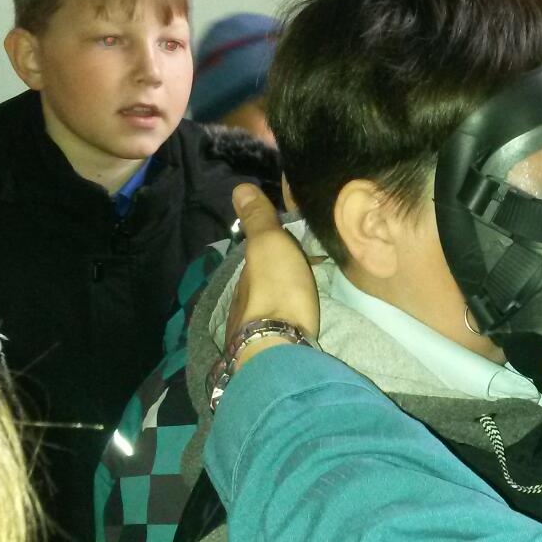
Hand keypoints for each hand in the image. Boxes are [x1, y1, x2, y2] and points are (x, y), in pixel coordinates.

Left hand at [225, 184, 319, 373]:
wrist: (279, 347)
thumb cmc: (277, 290)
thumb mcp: (270, 245)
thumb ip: (258, 220)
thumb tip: (238, 188)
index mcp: (243, 278)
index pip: (254, 260)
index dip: (270, 253)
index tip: (292, 249)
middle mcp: (241, 305)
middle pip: (259, 288)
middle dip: (275, 281)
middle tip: (301, 275)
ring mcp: (252, 332)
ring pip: (266, 311)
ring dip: (280, 305)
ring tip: (303, 301)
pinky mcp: (268, 353)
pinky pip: (276, 331)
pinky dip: (285, 324)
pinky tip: (296, 326)